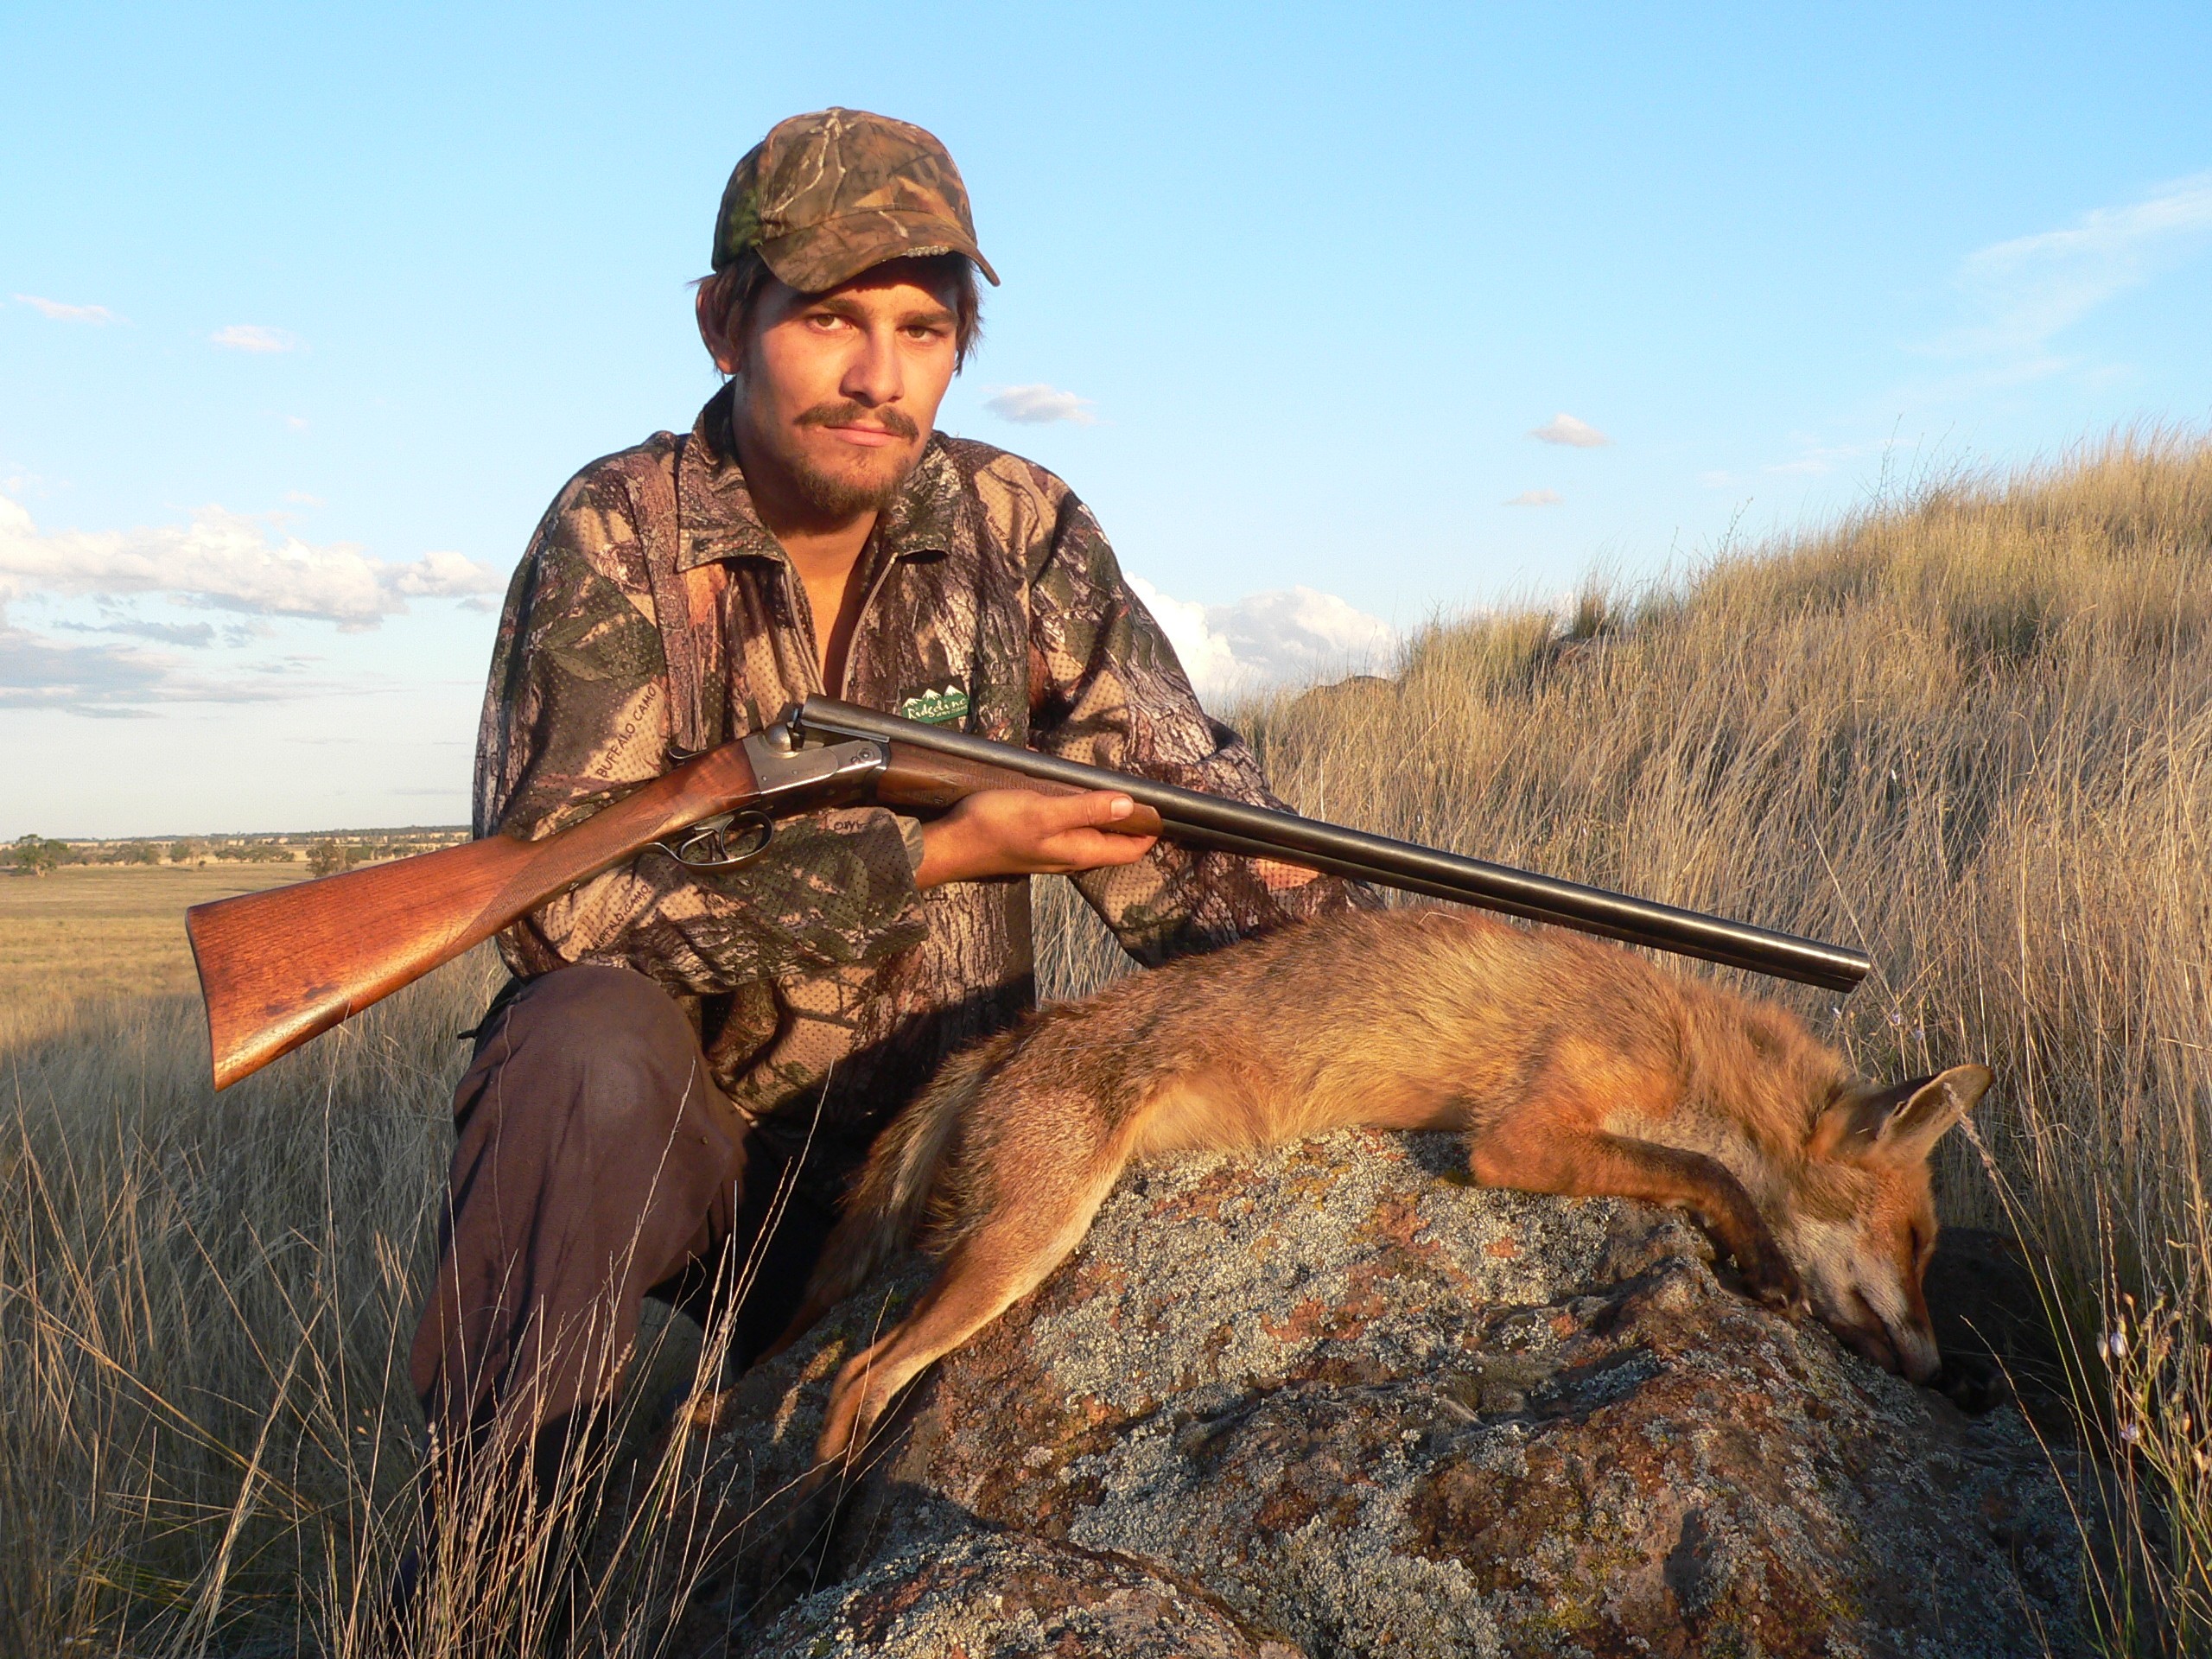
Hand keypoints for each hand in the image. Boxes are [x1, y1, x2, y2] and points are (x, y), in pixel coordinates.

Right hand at [915, 789, 1157, 888]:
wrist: (950, 846)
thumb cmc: (997, 826)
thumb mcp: (1045, 812)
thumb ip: (1087, 809)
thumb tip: (1128, 804)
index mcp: (1079, 851)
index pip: (1128, 850)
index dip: (1149, 832)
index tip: (1166, 810)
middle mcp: (1069, 857)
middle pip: (1112, 846)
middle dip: (1132, 826)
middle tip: (1147, 799)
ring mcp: (1050, 853)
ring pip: (1090, 839)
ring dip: (1106, 821)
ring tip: (1117, 795)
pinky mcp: (1033, 844)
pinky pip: (1068, 832)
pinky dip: (1081, 818)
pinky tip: (1074, 800)